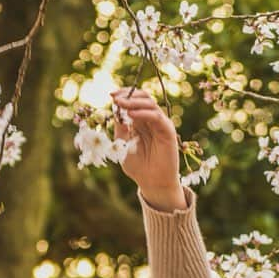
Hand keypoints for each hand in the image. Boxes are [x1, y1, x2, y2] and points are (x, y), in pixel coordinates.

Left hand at [111, 88, 188, 210]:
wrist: (152, 183)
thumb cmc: (137, 166)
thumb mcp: (122, 144)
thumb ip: (120, 127)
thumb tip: (115, 110)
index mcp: (140, 121)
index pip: (134, 100)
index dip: (124, 94)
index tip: (111, 94)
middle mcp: (152, 120)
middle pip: (143, 98)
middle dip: (128, 95)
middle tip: (115, 98)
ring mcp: (160, 124)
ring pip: (150, 104)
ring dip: (134, 102)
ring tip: (121, 104)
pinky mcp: (168, 131)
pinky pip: (156, 117)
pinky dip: (144, 114)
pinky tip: (131, 115)